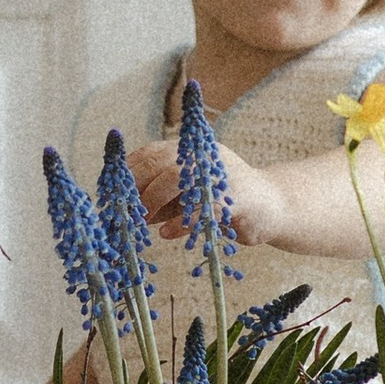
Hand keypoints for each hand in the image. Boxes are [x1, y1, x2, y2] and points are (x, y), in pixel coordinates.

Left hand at [124, 132, 288, 248]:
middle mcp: (204, 155)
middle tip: (123, 210)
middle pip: (160, 162)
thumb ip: (159, 200)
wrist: (272, 205)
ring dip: (154, 199)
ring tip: (143, 219)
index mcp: (191, 150)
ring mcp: (221, 174)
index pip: (151, 153)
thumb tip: (123, 212)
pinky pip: (203, 206)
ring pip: (178, 177)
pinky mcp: (237, 197)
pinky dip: (182, 221)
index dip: (128, 172)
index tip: (111, 194)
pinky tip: (168, 233)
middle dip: (137, 186)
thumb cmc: (222, 201)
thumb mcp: (186, 196)